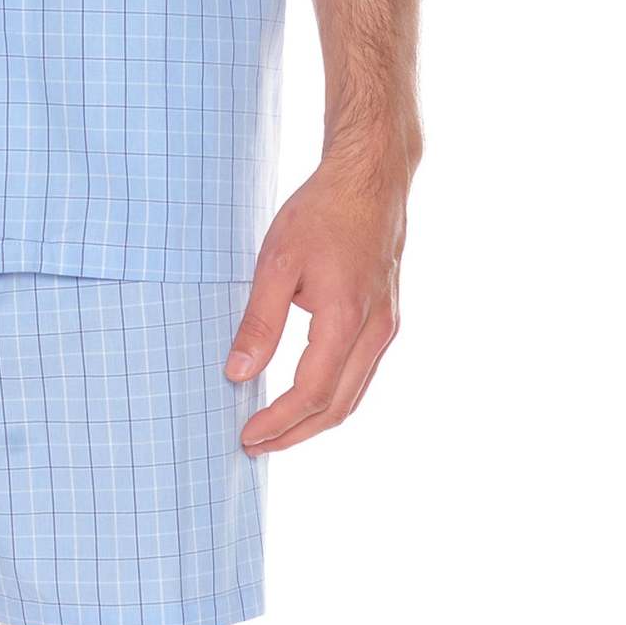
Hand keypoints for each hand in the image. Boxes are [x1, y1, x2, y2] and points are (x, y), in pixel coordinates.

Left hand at [224, 134, 411, 453]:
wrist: (371, 178)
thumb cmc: (322, 212)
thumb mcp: (276, 261)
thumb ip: (260, 321)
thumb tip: (238, 373)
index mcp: (347, 318)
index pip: (313, 393)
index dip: (279, 422)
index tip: (248, 436)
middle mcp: (376, 330)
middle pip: (338, 407)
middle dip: (295, 433)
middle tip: (255, 445)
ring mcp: (387, 327)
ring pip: (354, 395)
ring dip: (315, 420)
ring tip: (275, 431)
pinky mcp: (387, 319)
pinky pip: (361, 374)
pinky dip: (333, 397)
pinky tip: (305, 397)